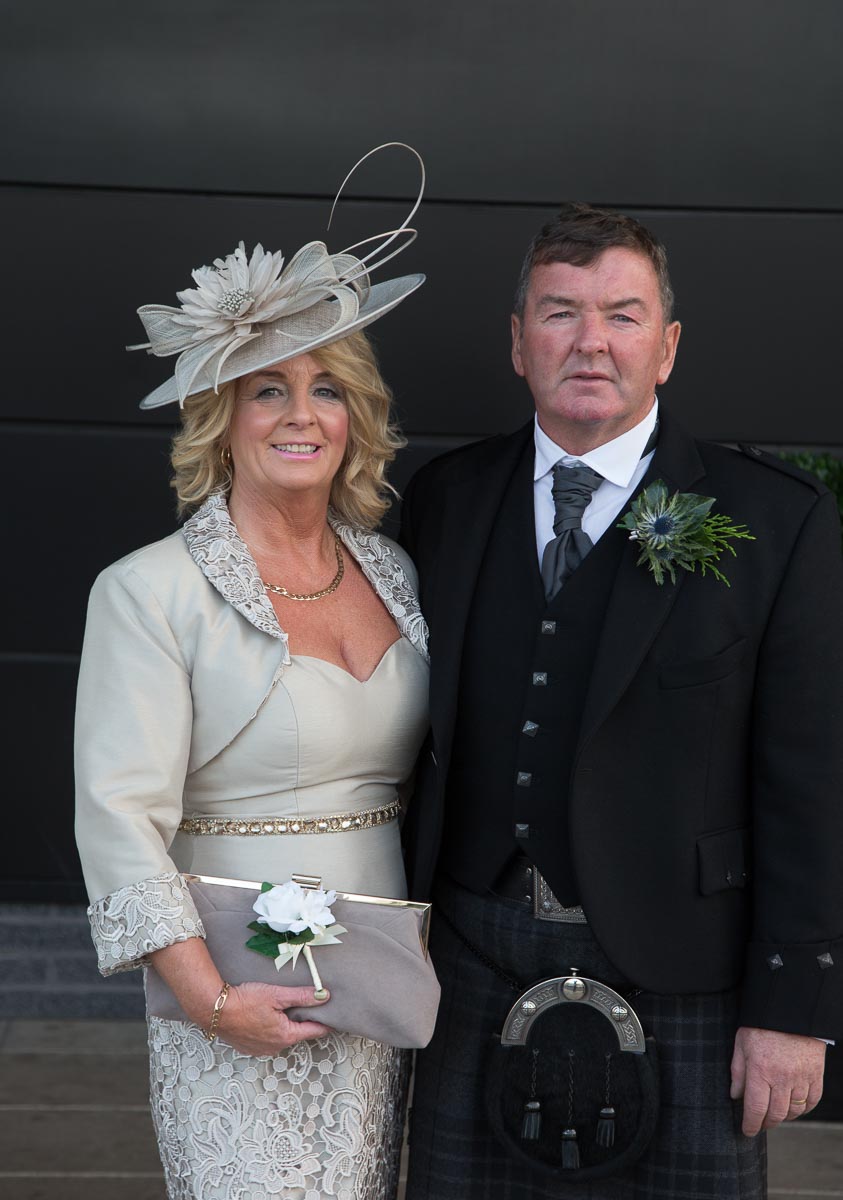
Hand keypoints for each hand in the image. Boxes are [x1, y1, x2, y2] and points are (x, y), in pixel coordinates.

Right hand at [215, 981, 332, 1055]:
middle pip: (297, 1033)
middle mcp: (276, 1047)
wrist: (214, 1011)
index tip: (334, 1017)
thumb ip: (302, 996)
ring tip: (281, 1007)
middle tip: (305, 1004)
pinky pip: (267, 1039)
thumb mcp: (277, 994)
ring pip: (281, 1036)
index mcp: (286, 1035)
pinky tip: (264, 1016)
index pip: (314, 1031)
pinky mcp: (249, 1048)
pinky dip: (269, 1029)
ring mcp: (261, 1050)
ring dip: (284, 1024)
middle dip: (302, 1020)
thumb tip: (324, 995)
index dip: (325, 1023)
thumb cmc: (245, 1001)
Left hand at [730, 1025, 825, 1135]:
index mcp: (761, 1070)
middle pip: (776, 1115)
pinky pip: (812, 1102)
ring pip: (794, 1111)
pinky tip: (793, 1107)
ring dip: (783, 1117)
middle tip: (760, 1124)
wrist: (790, 1009)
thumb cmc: (762, 1024)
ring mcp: (802, 1077)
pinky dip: (803, 1109)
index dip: (751, 1124)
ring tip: (774, 1114)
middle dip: (766, 1123)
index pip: (755, 1109)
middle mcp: (782, 1077)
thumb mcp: (741, 1043)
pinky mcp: (816, 1075)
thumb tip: (735, 1095)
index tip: (747, 1131)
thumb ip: (738, 1071)